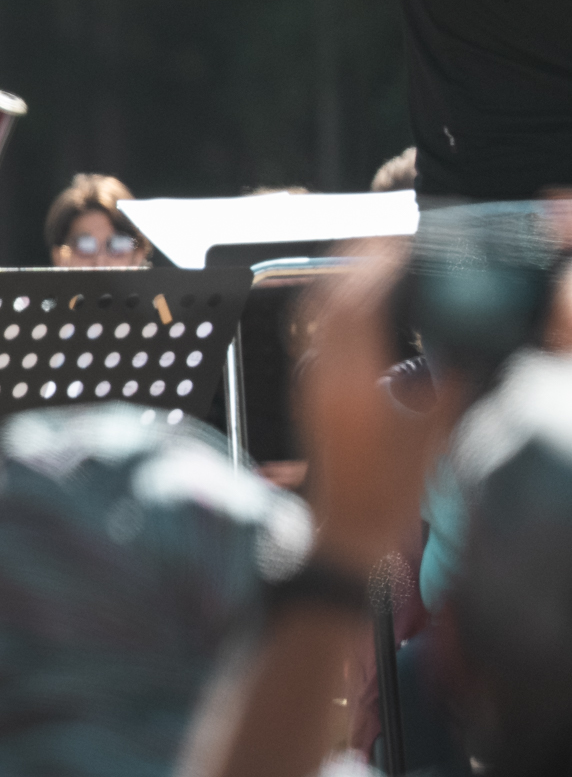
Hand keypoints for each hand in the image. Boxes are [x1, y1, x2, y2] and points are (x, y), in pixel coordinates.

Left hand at [294, 241, 458, 575]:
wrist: (350, 531)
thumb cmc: (393, 491)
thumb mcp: (438, 430)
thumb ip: (452, 379)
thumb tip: (468, 339)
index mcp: (353, 383)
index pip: (355, 303)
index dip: (378, 265)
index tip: (403, 246)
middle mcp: (321, 378)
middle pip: (326, 298)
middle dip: (356, 263)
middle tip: (390, 245)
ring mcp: (309, 384)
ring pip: (315, 315)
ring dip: (343, 284)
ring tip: (379, 267)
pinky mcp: (308, 394)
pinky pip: (316, 336)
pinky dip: (338, 311)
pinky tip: (365, 311)